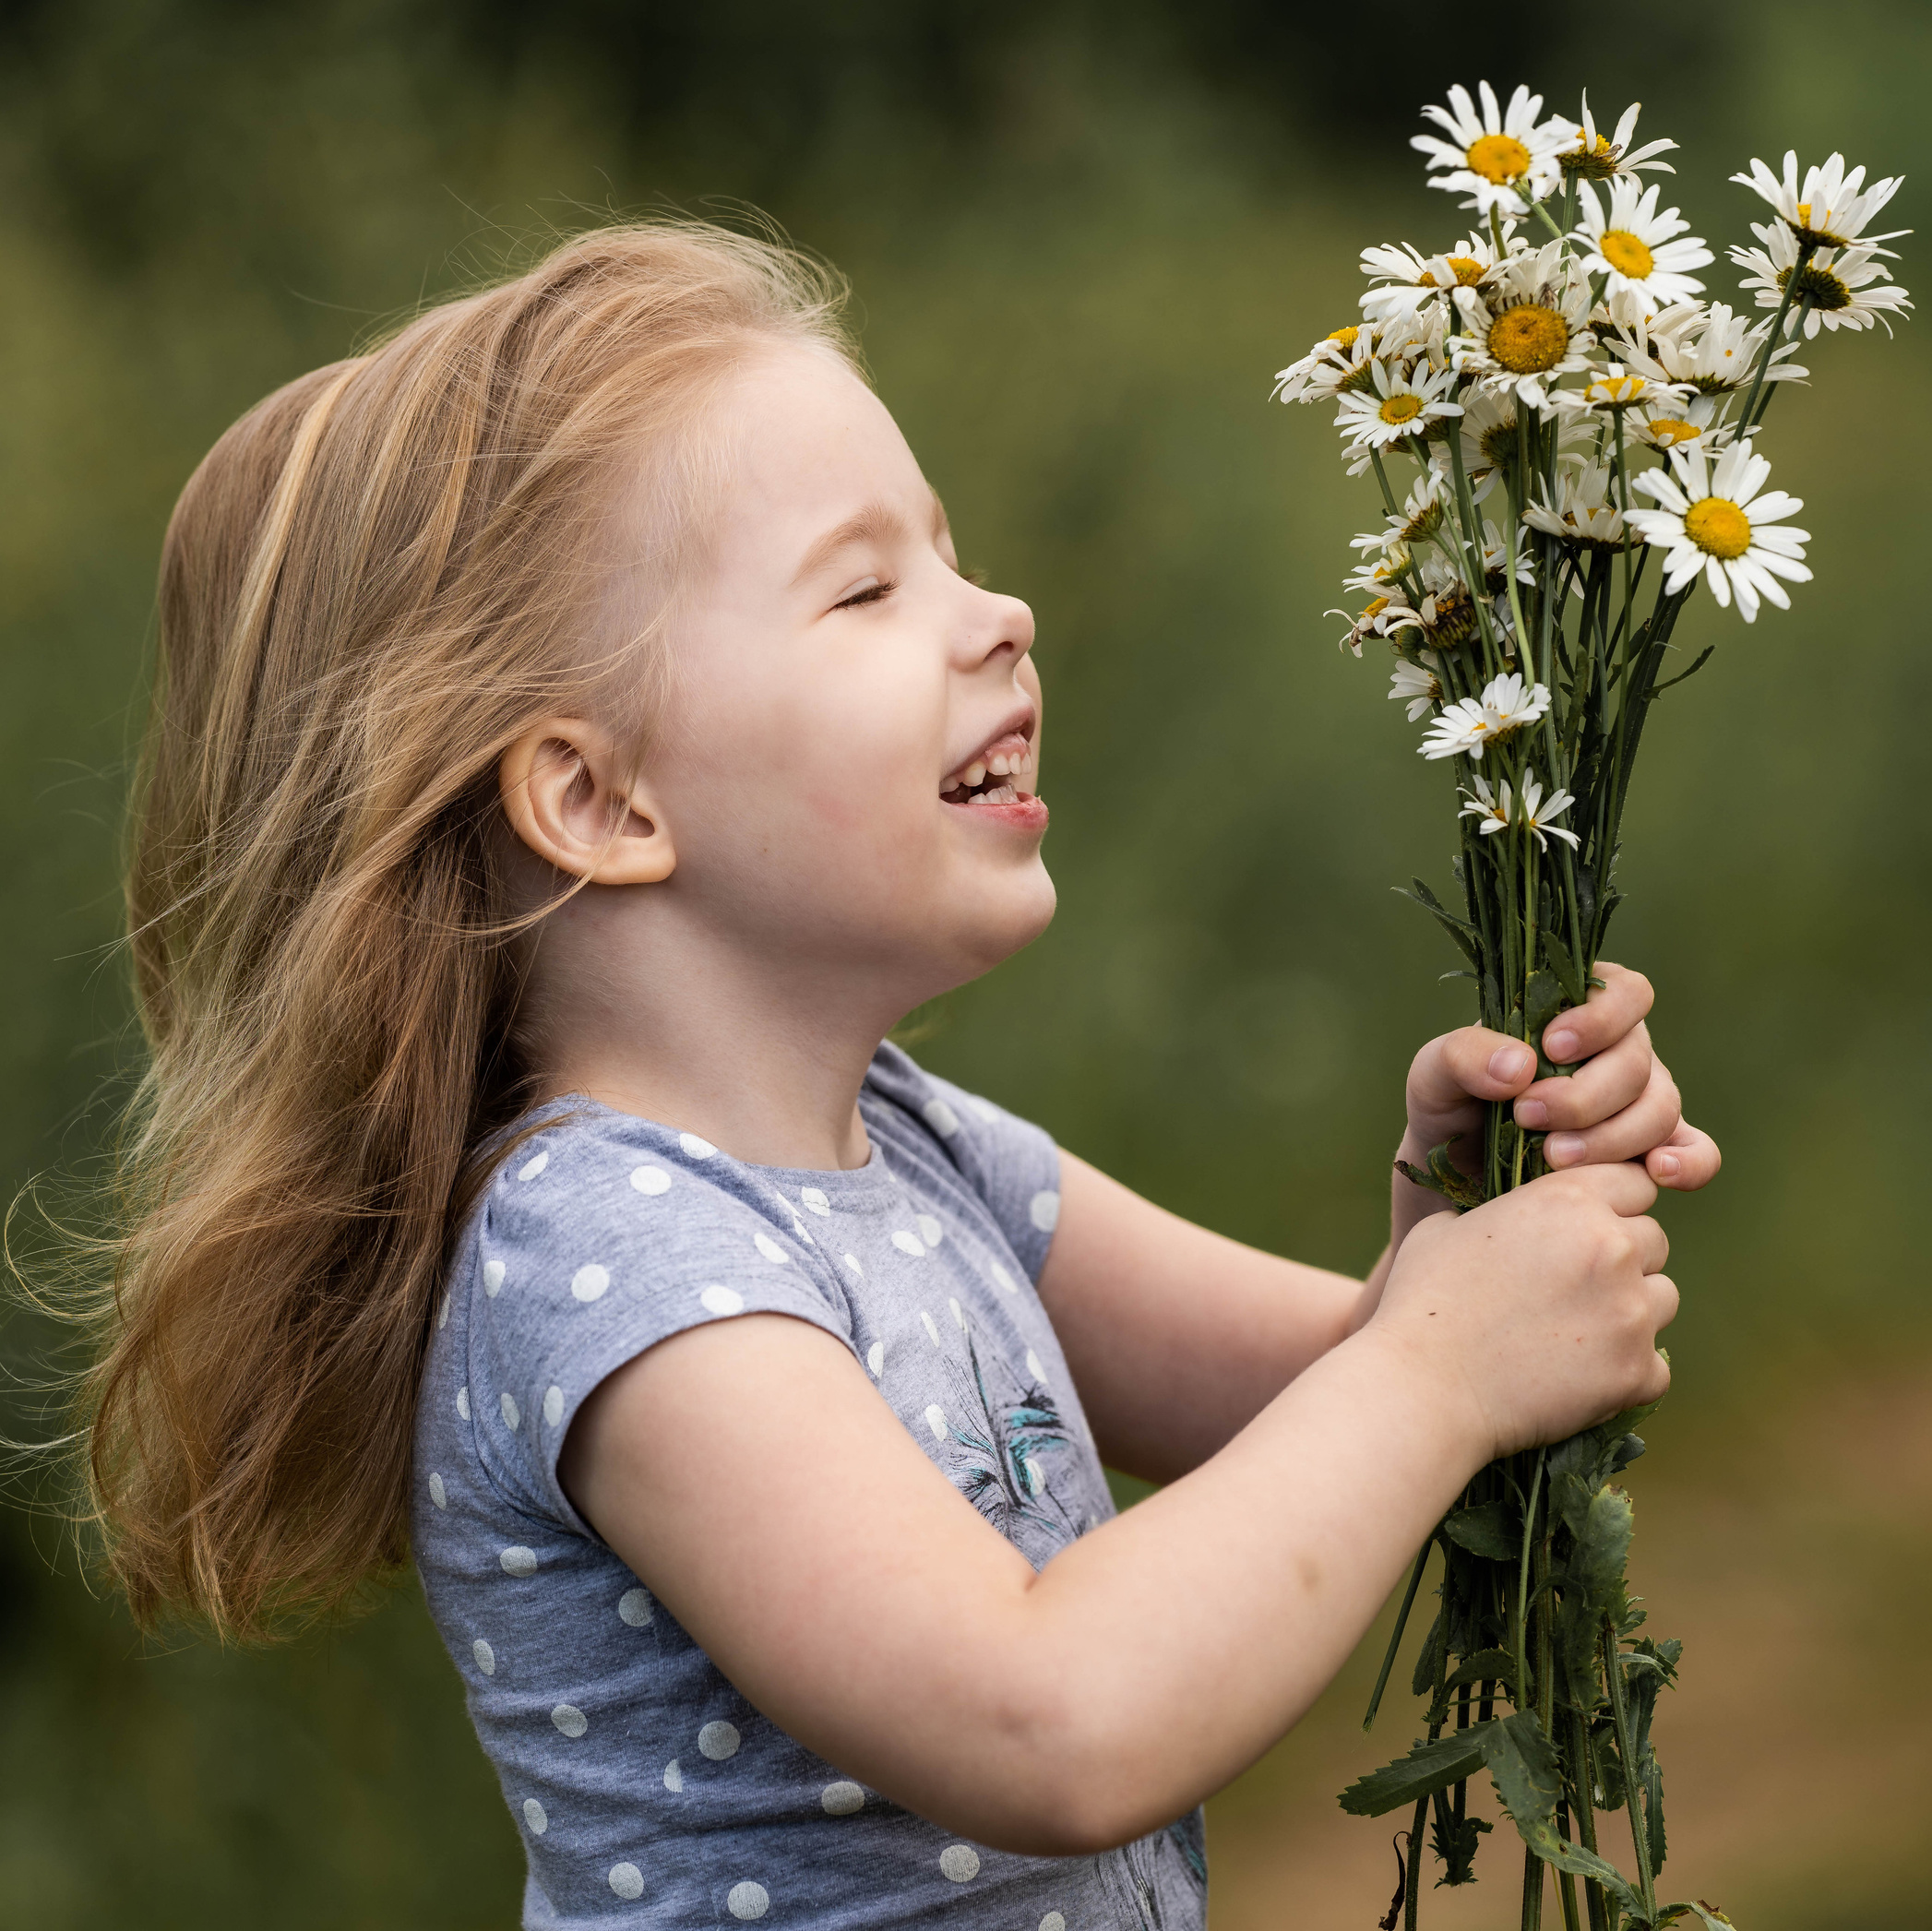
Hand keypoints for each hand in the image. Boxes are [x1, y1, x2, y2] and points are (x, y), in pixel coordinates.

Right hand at [1371, 1162, 1675, 1457]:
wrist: (1424, 1388)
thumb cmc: (1422, 1303)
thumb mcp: (1447, 1228)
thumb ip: (1500, 1212)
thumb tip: (1514, 1217)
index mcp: (1567, 1199)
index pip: (1633, 1181)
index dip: (1610, 1205)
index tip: (1583, 1231)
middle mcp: (1611, 1246)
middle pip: (1654, 1241)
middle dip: (1623, 1260)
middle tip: (1574, 1289)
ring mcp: (1630, 1311)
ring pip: (1661, 1299)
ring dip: (1629, 1311)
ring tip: (1575, 1333)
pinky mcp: (1636, 1371)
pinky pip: (1654, 1365)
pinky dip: (1625, 1372)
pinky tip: (1577, 1377)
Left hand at [1398, 962, 1719, 1202]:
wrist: (1453, 1190)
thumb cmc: (1447, 1115)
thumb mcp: (1432, 1076)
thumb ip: (1463, 1055)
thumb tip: (1522, 1065)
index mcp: (1574, 1012)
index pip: (1624, 992)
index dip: (1600, 1017)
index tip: (1553, 1048)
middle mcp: (1618, 1052)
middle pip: (1638, 1061)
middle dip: (1585, 1095)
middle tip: (1528, 1118)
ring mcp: (1640, 1104)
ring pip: (1661, 1108)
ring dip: (1613, 1136)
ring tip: (1552, 1158)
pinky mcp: (1648, 1155)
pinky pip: (1696, 1152)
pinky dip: (1687, 1161)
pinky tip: (1656, 1172)